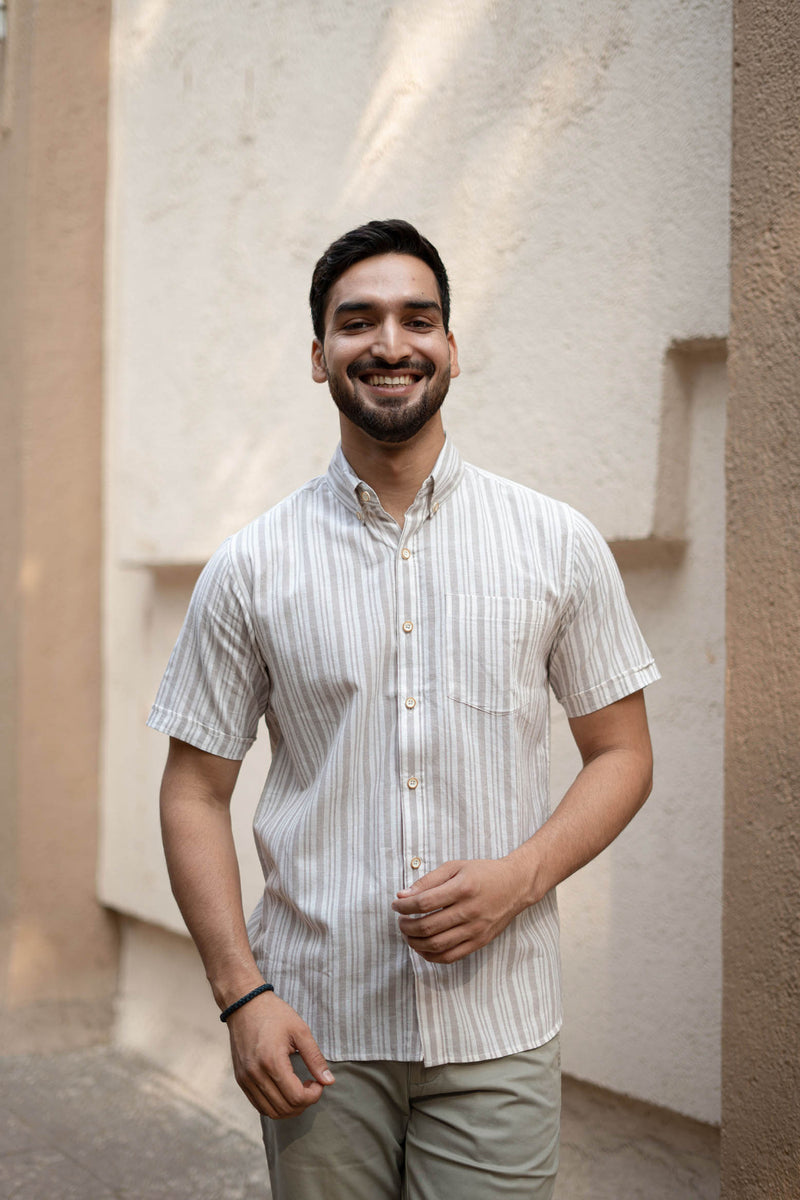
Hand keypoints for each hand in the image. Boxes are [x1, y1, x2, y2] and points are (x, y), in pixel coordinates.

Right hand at [226, 991, 334, 1118]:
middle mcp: (256, 1075)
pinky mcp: (240, 1080)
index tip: (319, 1083)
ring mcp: (245, 1079)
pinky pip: (259, 1105)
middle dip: (304, 1103)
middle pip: (284, 1108)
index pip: (296, 1097)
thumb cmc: (274, 1014)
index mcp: (272, 1062)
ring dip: (290, 1108)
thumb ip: (315, 1058)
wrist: (244, 1004)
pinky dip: (275, 1106)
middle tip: (312, 1087)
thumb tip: (329, 1081)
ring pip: (271, 1112)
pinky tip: (285, 1090)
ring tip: (299, 1090)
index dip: (313, 1096)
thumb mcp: (300, 1030)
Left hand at [391, 857, 529, 963]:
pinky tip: (422, 947)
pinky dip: (431, 956)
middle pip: (428, 927)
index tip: (396, 905)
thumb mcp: (455, 867)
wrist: (516, 885)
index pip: (424, 903)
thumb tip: (402, 896)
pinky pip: (451, 956)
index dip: (404, 906)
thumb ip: (428, 881)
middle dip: (406, 927)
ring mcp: (476, 929)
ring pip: (437, 945)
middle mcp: (470, 911)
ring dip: (415, 943)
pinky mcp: (480, 942)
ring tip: (408, 934)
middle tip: (400, 921)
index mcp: (462, 888)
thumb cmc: (483, 873)